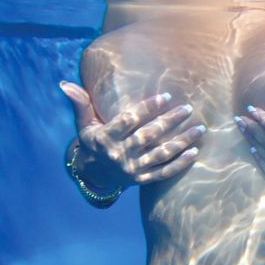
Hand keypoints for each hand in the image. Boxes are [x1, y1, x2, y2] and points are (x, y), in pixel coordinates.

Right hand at [60, 81, 204, 188]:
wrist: (96, 174)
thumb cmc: (94, 141)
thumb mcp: (85, 124)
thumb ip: (81, 104)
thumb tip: (65, 84)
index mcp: (105, 138)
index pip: (128, 121)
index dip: (147, 108)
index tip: (166, 96)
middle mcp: (119, 155)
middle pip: (148, 136)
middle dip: (169, 122)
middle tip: (188, 108)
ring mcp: (132, 169)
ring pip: (160, 154)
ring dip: (182, 142)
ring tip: (199, 129)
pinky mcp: (142, 180)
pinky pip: (164, 172)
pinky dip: (180, 164)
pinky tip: (195, 152)